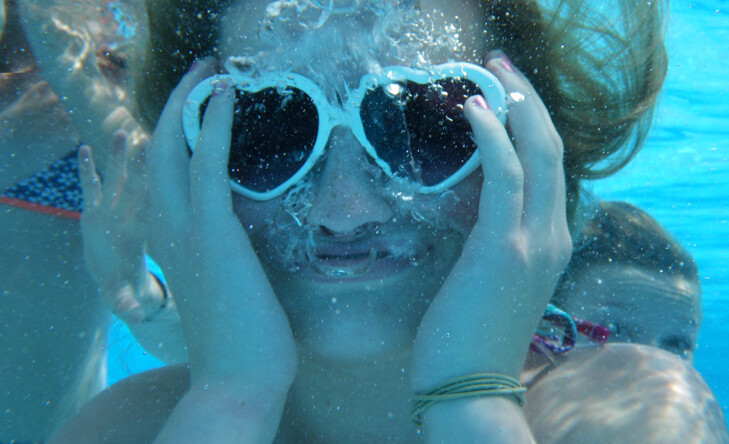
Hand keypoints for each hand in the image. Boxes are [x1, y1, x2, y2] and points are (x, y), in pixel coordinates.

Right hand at [79, 131, 155, 321]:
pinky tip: (82, 149)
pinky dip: (86, 171)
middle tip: (147, 138)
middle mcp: (126, 218)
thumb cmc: (125, 285)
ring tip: (121, 133)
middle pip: (136, 188)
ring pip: (115, 181)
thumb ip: (126, 304)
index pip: (150, 210)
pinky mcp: (93, 211)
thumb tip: (134, 316)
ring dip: (117, 158)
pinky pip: (90, 188)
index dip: (156, 192)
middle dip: (139, 165)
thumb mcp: (124, 297)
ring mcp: (111, 212)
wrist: (115, 276)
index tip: (166, 170)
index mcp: (138, 235)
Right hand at [144, 59, 295, 440]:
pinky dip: (213, 125)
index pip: (160, 176)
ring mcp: (186, 231)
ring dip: (190, 104)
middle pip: (157, 151)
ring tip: (211, 73)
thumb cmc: (241, 342)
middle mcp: (167, 230)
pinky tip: (224, 97)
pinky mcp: (213, 233)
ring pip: (172, 148)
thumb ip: (225, 259)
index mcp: (170, 243)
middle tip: (203, 74)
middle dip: (177, 106)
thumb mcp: (227, 288)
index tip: (197, 110)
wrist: (238, 383)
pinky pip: (207, 165)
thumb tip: (244, 245)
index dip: (173, 137)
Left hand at [411, 51, 571, 419]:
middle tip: (500, 65)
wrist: (469, 385)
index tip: (506, 93)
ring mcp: (534, 241)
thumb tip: (477, 212)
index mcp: (550, 242)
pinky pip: (505, 176)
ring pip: (538, 153)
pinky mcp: (504, 247)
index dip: (532, 124)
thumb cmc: (469, 335)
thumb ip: (496, 242)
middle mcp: (553, 236)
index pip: (551, 169)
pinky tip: (474, 110)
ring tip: (489, 72)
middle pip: (552, 149)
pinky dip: (492, 136)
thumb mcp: (491, 280)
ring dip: (515, 104)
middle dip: (528, 99)